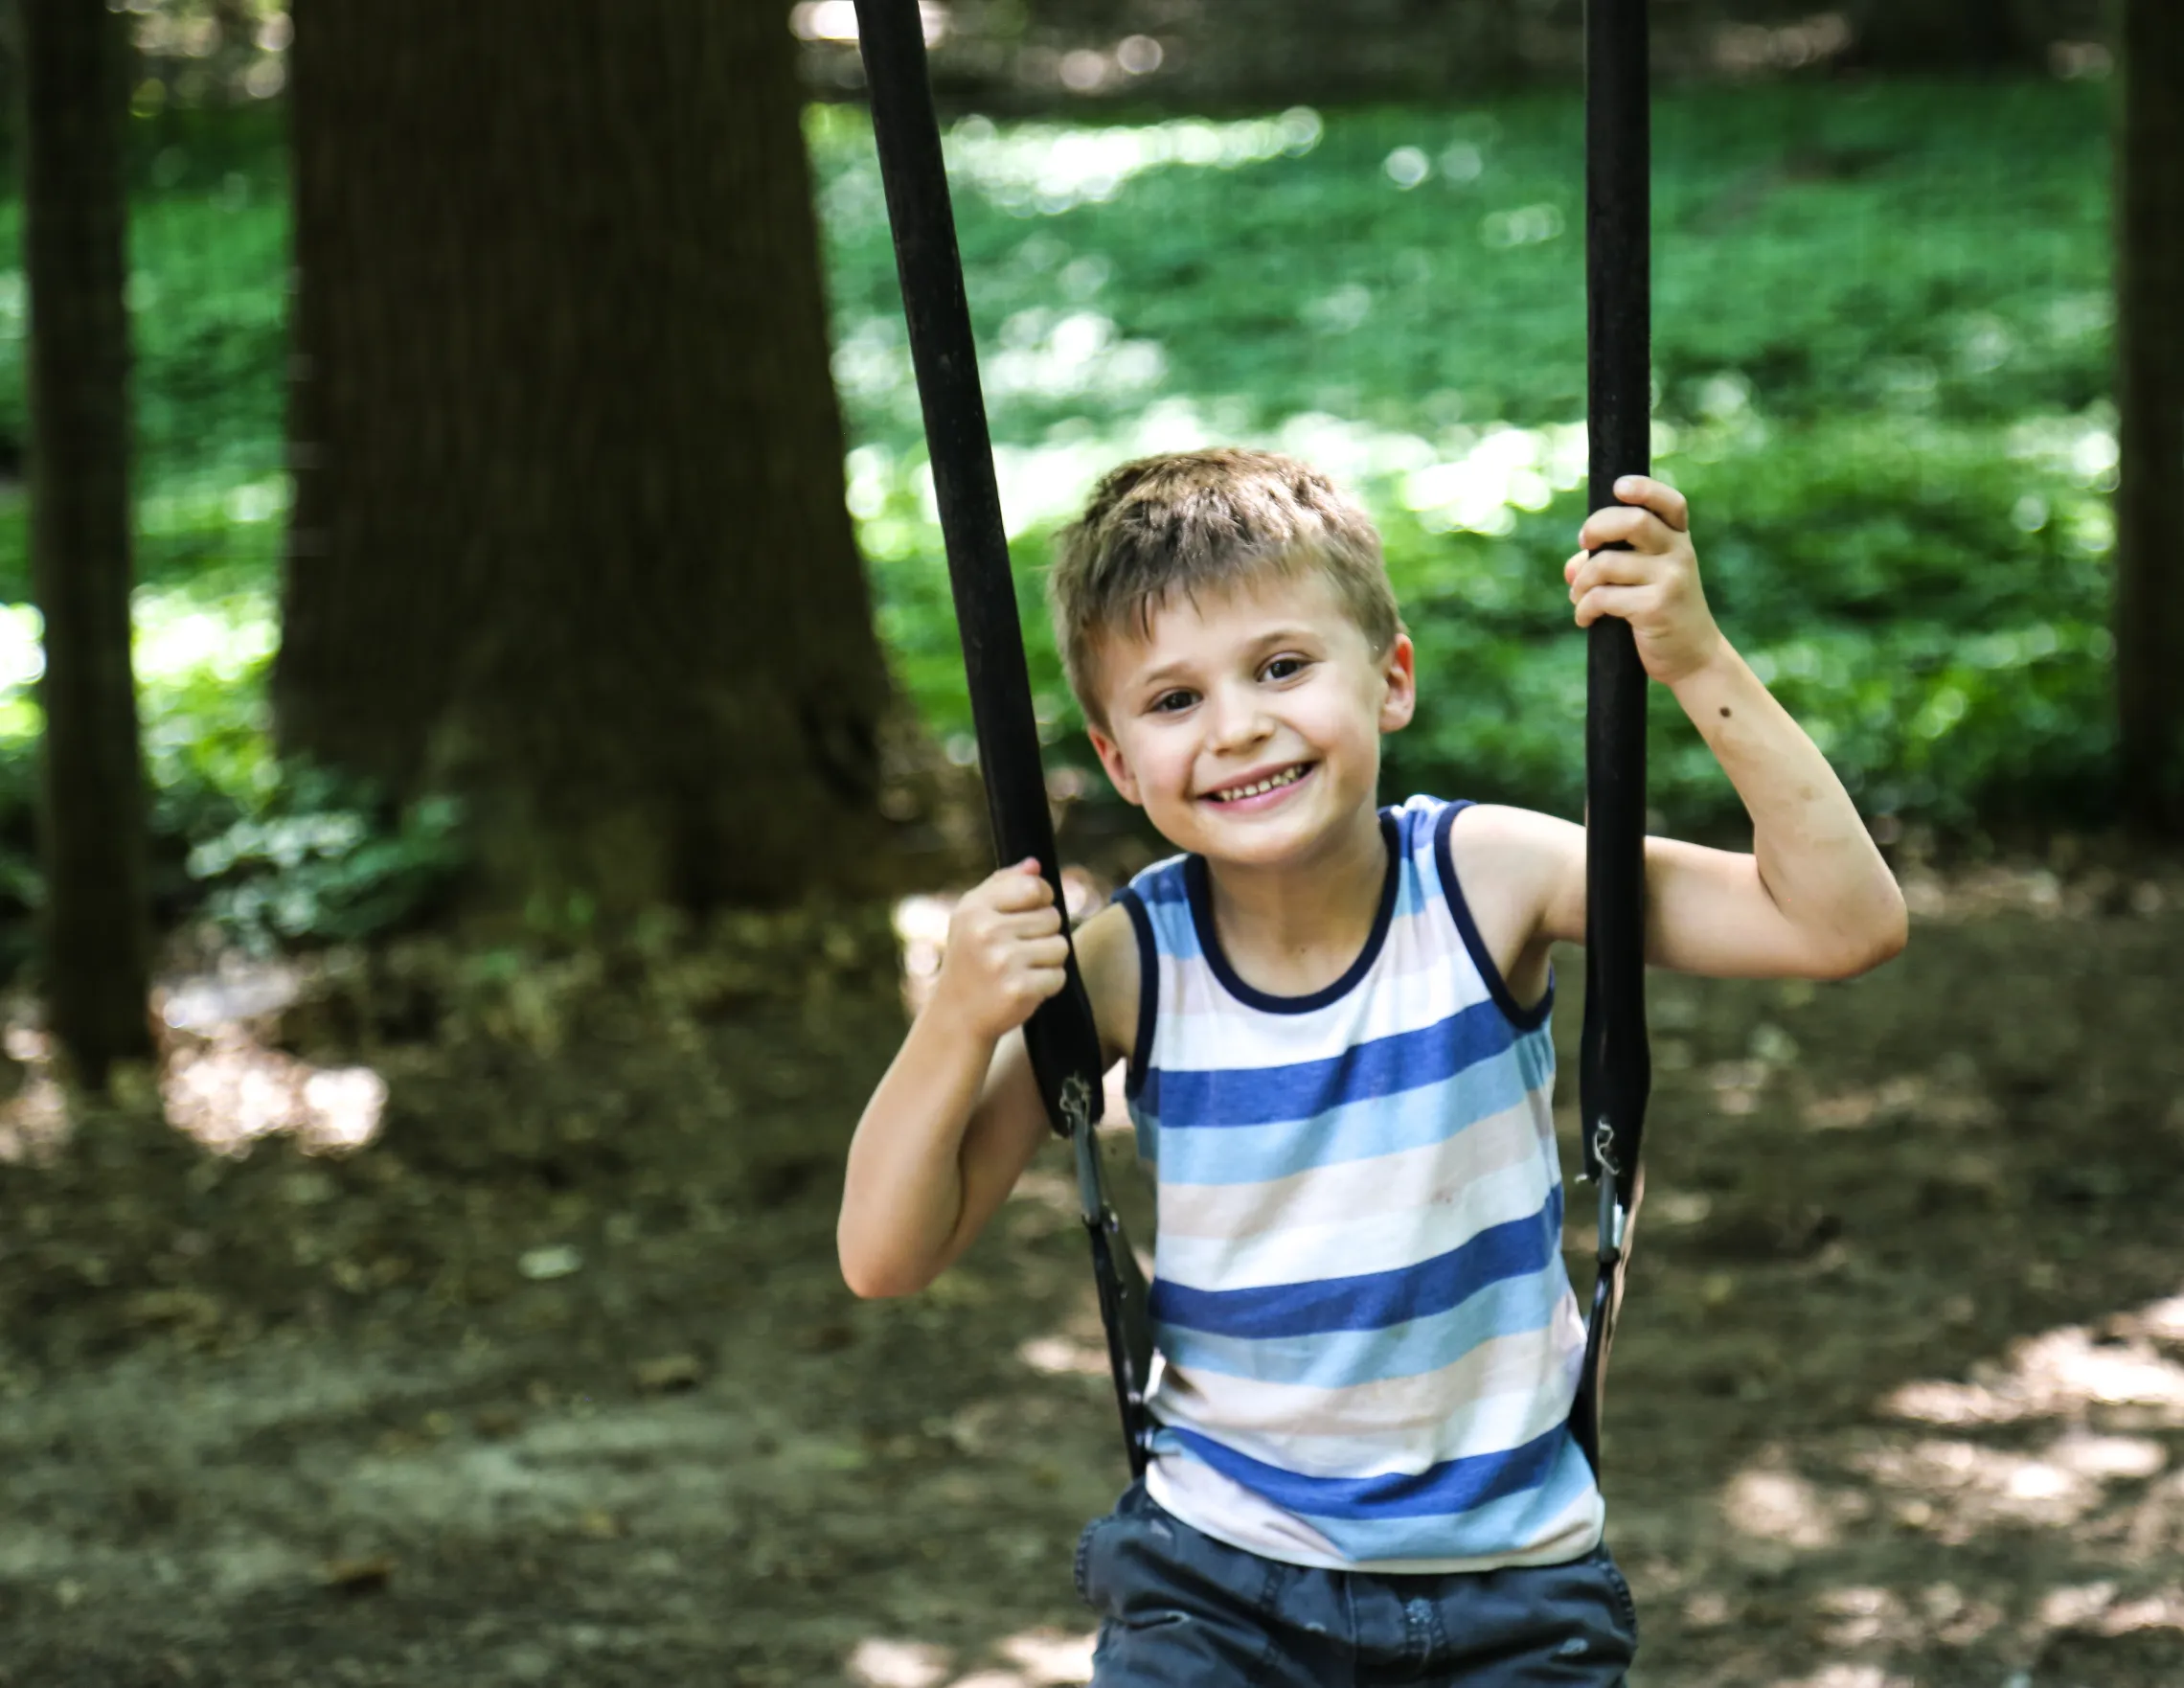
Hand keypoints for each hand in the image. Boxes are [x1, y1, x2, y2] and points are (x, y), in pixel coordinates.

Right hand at [929, 859, 1070, 1041]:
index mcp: (975, 909)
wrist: (957, 1015)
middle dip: (1044, 933)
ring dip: (1048, 959)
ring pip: (1060, 946)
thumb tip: (1035, 865)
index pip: (1034, 887)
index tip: (1030, 914)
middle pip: (1052, 917)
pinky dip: (1048, 984)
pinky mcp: (1019, 990)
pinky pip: (1059, 976)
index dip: (1042, 899)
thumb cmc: (970, 958)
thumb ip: (1003, 884)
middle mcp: (986, 932)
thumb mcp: (973, 916)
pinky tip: (1025, 987)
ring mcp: (1003, 962)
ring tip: (1022, 968)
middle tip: (1018, 950)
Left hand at [1564, 476, 1724, 686]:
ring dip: (1582, 581)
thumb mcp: (1642, 582)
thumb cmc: (1662, 614)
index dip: (1644, 488)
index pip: (1669, 503)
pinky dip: (1584, 608)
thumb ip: (1608, 565)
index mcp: (1678, 540)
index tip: (1618, 488)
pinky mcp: (1656, 607)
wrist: (1693, 658)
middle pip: (1634, 522)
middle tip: (1584, 542)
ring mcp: (1670, 580)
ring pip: (1608, 564)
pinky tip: (1584, 619)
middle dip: (1597, 527)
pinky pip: (1604, 598)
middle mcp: (1679, 554)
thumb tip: (1570, 567)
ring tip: (1578, 596)